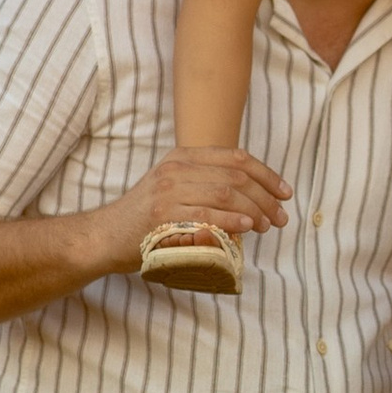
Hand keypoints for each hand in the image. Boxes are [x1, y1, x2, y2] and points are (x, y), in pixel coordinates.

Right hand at [105, 145, 290, 268]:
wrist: (106, 236)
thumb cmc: (148, 216)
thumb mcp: (175, 187)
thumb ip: (207, 183)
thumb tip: (254, 194)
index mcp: (183, 157)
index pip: (236, 157)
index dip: (267, 174)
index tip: (285, 193)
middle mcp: (176, 169)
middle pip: (236, 176)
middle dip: (266, 197)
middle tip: (281, 217)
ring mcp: (168, 192)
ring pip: (226, 193)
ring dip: (255, 210)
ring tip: (268, 225)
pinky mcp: (162, 216)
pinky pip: (206, 215)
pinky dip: (232, 220)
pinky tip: (247, 227)